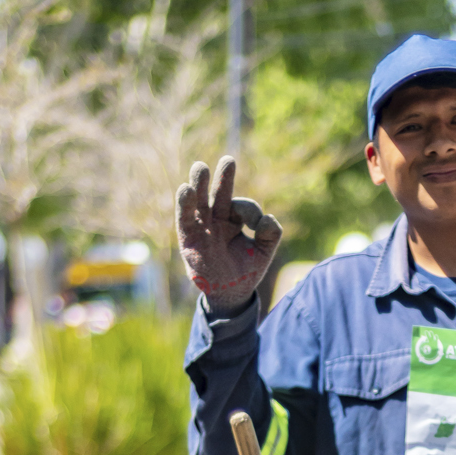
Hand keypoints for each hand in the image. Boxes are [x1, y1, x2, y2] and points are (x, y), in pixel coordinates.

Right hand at [175, 155, 282, 314]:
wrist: (229, 294)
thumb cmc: (245, 271)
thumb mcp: (264, 253)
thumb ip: (271, 235)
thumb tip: (268, 218)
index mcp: (233, 220)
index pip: (241, 206)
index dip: (250, 211)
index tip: (256, 225)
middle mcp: (215, 219)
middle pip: (218, 193)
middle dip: (222, 178)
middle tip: (229, 160)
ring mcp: (201, 226)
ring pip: (199, 200)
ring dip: (199, 184)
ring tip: (201, 167)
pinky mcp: (188, 237)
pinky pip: (184, 217)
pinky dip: (184, 204)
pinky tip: (185, 189)